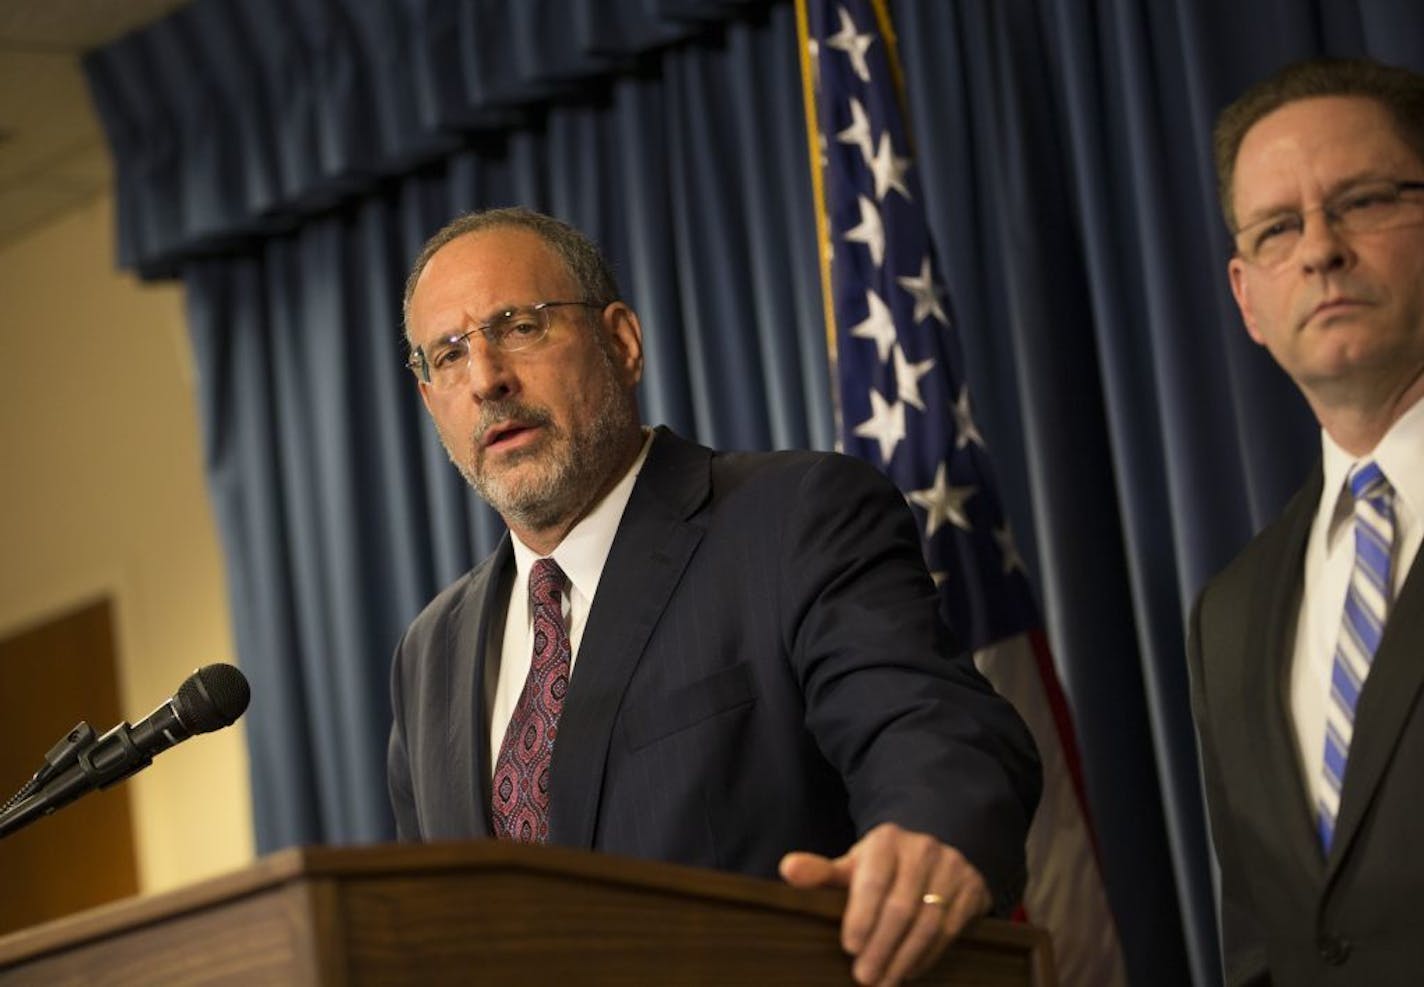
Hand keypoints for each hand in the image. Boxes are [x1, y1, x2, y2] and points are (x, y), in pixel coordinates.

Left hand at [779, 823, 991, 985]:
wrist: (933, 852)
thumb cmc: (882, 866)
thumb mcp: (853, 865)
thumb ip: (820, 872)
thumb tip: (787, 868)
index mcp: (886, 841)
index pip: (873, 881)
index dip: (862, 916)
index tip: (849, 947)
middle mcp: (922, 850)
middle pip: (901, 907)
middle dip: (881, 946)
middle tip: (864, 978)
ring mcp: (951, 868)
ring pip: (928, 921)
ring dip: (904, 957)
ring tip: (885, 982)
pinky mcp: (971, 889)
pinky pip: (949, 929)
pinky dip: (928, 955)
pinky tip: (909, 971)